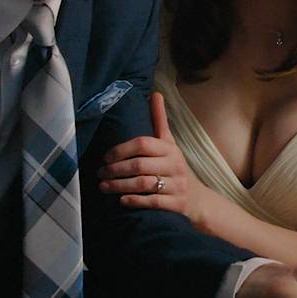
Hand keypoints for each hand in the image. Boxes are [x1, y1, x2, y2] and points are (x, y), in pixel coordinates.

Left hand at [97, 92, 194, 215]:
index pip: (143, 144)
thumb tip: (155, 93)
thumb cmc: (173, 167)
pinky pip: (153, 202)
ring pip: (143, 184)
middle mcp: (175, 165)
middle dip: (115, 170)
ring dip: (120, 186)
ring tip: (104, 187)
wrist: (196, 198)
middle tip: (100, 174)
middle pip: (139, 165)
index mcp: (170, 149)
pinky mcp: (176, 204)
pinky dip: (135, 201)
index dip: (121, 150)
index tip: (105, 157)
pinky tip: (122, 200)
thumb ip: (159, 121)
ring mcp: (176, 185)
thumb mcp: (169, 144)